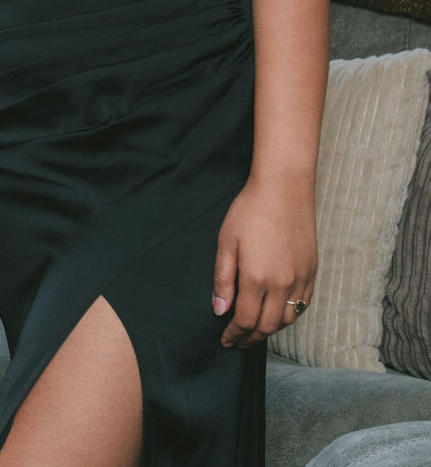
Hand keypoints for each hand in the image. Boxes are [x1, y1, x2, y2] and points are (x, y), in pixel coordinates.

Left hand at [214, 173, 317, 346]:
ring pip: (288, 319)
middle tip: (238, 342)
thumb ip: (223, 280)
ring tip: (255, 331)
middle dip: (251, 338)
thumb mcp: (226, 243)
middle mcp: (283, 284)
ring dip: (271, 330)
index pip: (246, 320)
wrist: (283, 191)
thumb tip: (219, 310)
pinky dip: (290, 316)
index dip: (234, 334)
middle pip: (268, 326)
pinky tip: (278, 314)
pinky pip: (303, 305)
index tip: (225, 341)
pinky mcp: (312, 271)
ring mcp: (301, 279)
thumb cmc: (248, 212)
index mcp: (257, 278)